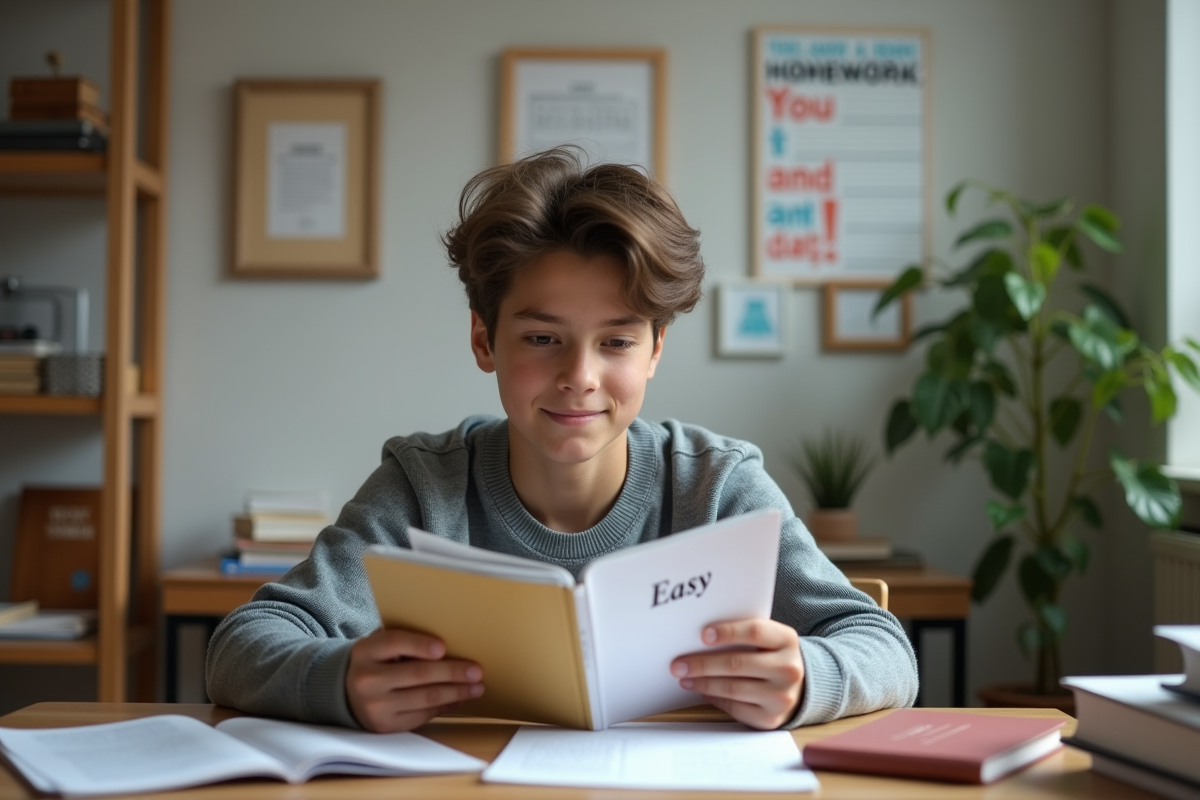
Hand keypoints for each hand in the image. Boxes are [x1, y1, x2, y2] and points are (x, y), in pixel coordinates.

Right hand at [346, 627, 483, 732]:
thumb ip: (405, 642)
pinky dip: (444, 707)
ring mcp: (376, 706)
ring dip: (456, 693)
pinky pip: (422, 715)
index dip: (420, 645)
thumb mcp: (380, 645)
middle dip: (452, 673)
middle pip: (418, 674)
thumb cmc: (375, 661)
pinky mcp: (385, 726)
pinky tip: (458, 699)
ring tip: (476, 688)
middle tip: (476, 671)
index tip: (443, 647)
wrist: (346, 693)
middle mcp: (367, 680)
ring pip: (425, 698)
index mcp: (366, 652)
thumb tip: (448, 650)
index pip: (395, 643)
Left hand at [671, 619, 804, 729]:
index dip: (728, 632)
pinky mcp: (771, 718)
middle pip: (737, 663)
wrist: (800, 688)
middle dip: (703, 664)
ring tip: (685, 679)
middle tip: (679, 664)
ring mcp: (781, 696)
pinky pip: (735, 708)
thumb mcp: (769, 639)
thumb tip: (701, 640)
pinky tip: (703, 692)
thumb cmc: (773, 657)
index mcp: (787, 640)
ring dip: (703, 683)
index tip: (703, 635)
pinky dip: (715, 699)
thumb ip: (744, 635)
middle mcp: (789, 669)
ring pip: (732, 688)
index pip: (755, 631)